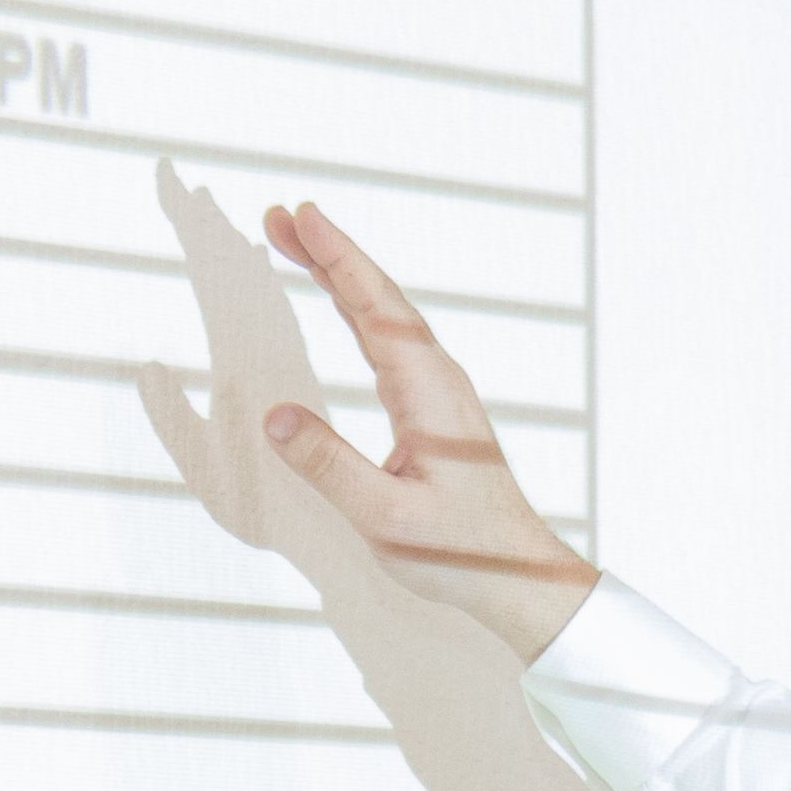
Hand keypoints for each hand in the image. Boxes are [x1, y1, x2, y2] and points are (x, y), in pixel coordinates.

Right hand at [129, 164, 597, 659]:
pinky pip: (388, 340)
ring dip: (339, 275)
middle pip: (377, 297)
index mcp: (428, 392)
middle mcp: (437, 379)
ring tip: (296, 242)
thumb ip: (329, 466)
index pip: (376, 308)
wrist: (517, 576)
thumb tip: (274, 417)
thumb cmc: (460, 551)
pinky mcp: (432, 408)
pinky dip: (356, 309)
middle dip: (328, 252)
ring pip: (383, 314)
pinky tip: (339, 302)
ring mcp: (437, 391)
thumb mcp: (384, 518)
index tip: (302, 216)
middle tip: (279, 215)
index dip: (337, 259)